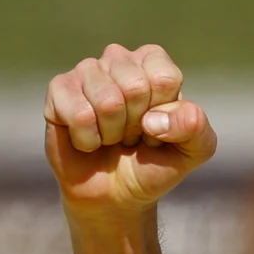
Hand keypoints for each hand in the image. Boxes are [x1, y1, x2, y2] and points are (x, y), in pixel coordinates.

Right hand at [44, 44, 215, 217]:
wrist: (116, 195)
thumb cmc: (155, 164)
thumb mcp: (193, 150)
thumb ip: (195, 127)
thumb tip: (155, 119)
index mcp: (154, 62)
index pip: (165, 78)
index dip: (165, 115)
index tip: (157, 128)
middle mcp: (118, 58)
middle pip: (135, 87)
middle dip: (137, 126)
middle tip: (132, 136)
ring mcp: (86, 71)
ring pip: (107, 101)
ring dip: (112, 134)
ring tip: (111, 137)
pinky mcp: (58, 90)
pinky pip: (79, 114)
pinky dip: (88, 140)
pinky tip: (88, 140)